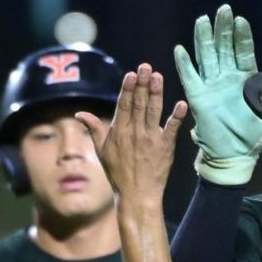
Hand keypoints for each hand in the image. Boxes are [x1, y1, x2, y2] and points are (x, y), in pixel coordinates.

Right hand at [77, 64, 186, 210]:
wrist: (136, 195)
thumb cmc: (118, 174)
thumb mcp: (102, 151)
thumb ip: (94, 129)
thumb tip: (80, 114)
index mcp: (119, 131)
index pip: (123, 105)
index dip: (128, 88)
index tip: (132, 73)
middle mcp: (134, 132)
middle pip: (139, 103)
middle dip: (143, 84)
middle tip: (147, 67)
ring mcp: (151, 139)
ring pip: (153, 111)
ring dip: (157, 93)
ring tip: (158, 76)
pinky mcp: (165, 147)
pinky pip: (172, 129)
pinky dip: (177, 117)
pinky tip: (181, 104)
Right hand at [173, 4, 261, 185]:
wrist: (234, 156)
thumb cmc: (254, 137)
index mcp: (248, 80)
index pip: (244, 52)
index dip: (242, 36)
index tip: (240, 20)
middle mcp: (228, 78)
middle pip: (224, 48)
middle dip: (223, 29)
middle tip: (223, 10)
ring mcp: (212, 86)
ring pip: (206, 57)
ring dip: (203, 39)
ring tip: (202, 20)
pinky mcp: (198, 98)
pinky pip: (189, 78)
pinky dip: (184, 64)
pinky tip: (180, 49)